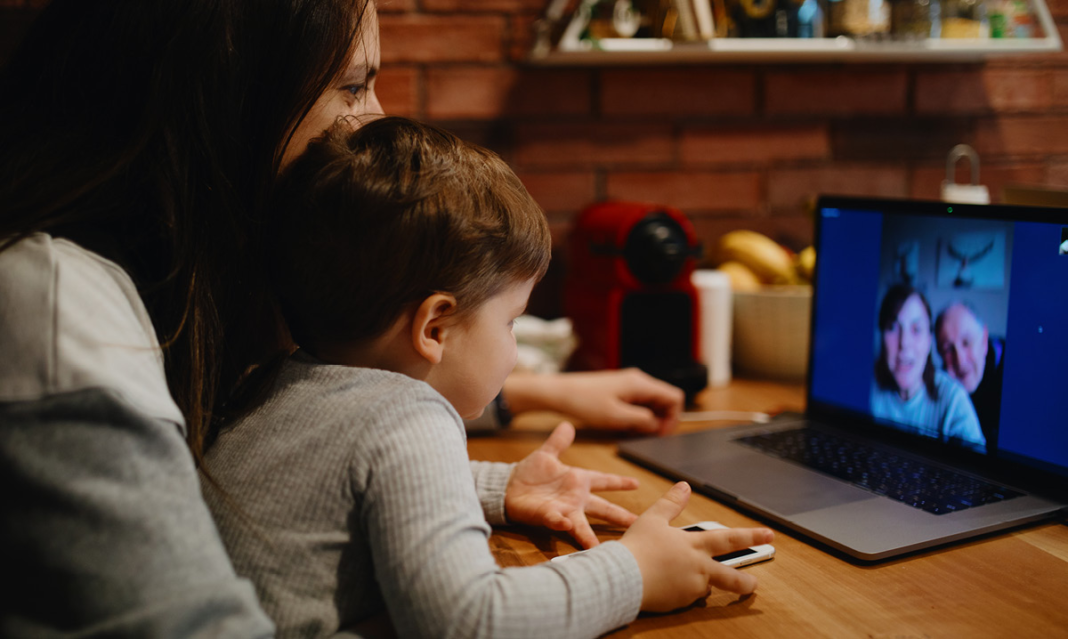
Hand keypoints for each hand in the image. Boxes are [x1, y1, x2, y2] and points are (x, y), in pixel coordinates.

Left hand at [502, 368, 683, 434]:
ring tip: (634, 431)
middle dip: (661, 419)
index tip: (660, 433)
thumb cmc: (585, 402)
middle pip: (665, 399)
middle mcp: (638, 380)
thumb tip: (658, 424)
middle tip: (647, 435)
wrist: (560, 392)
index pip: (674, 397)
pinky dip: (638, 414)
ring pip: (652, 401)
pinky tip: (625, 425)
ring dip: (649, 418)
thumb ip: (642, 420)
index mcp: (640, 384)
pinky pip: (639, 401)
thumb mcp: (616, 417)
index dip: (673, 417)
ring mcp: (629, 383)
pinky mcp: (620, 388)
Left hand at [504, 422, 638, 548]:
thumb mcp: (546, 455)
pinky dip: (561, 522)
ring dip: (589, 535)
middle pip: (603, 508)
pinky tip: (566, 524)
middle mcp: (575, 499)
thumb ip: (558, 442)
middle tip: (637, 522)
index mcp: (578, 481)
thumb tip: (567, 425)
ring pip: (581, 524)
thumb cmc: (529, 474)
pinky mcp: (547, 515)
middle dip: (619, 516)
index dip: (620, 482)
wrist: (508, 487)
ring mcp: (563, 510)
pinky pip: (556, 519)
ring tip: (599, 546)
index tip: (637, 483)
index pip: (604, 480)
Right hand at [619, 482, 773, 612]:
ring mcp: (690, 588)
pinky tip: (667, 586)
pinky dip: (682, 592)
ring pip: (705, 588)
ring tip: (691, 580)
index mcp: (694, 545)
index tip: (769, 534)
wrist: (623, 577)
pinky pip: (686, 598)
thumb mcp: (653, 518)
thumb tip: (684, 486)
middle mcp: (698, 568)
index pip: (729, 538)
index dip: (751, 535)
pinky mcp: (678, 603)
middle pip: (730, 576)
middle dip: (745, 581)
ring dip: (703, 584)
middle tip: (754, 584)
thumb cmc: (636, 547)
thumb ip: (671, 503)